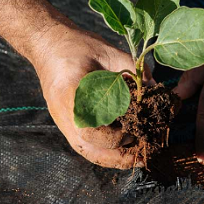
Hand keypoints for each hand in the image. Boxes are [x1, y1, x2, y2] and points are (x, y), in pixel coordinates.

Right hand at [33, 26, 152, 168]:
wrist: (48, 45)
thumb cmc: (76, 46)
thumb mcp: (106, 52)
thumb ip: (131, 69)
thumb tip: (155, 87)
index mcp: (71, 96)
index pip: (93, 130)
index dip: (118, 135)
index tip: (138, 126)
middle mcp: (65, 117)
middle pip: (93, 149)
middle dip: (122, 153)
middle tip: (147, 146)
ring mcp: (64, 124)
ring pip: (90, 153)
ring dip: (116, 158)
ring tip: (139, 156)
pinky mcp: (69, 125)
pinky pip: (88, 147)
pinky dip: (108, 152)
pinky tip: (126, 149)